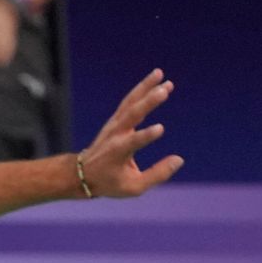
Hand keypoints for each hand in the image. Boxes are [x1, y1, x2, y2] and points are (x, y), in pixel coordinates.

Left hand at [77, 71, 186, 198]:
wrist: (82, 173)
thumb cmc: (110, 182)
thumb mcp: (133, 187)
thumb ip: (157, 174)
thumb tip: (179, 160)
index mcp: (119, 153)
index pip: (133, 142)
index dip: (146, 136)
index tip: (160, 129)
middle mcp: (116, 135)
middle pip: (132, 115)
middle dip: (148, 102)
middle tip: (165, 89)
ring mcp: (115, 125)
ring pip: (130, 103)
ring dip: (145, 88)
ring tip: (161, 75)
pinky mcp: (116, 119)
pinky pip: (129, 101)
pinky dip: (141, 89)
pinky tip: (155, 79)